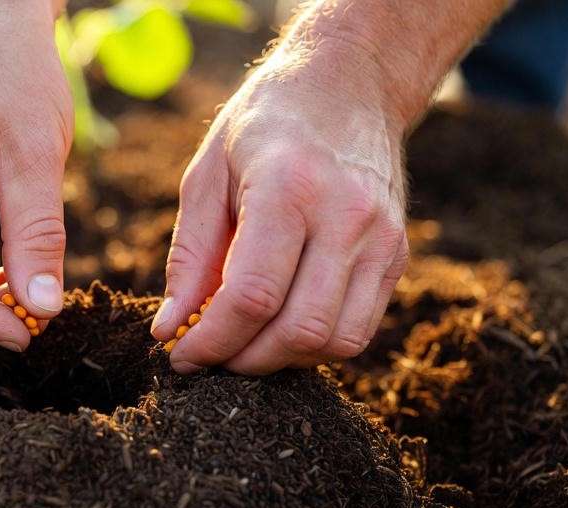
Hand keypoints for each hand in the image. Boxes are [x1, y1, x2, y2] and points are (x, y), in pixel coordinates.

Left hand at [151, 42, 409, 373]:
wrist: (348, 86)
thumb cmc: (263, 128)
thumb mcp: (207, 175)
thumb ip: (189, 257)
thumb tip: (170, 330)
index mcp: (289, 188)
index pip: (253, 296)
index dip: (212, 341)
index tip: (181, 356)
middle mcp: (345, 216)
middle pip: (299, 330)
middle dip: (244, 360)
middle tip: (211, 356)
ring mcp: (381, 239)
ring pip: (336, 342)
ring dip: (282, 360)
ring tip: (245, 344)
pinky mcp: (397, 256)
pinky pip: (359, 330)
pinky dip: (315, 346)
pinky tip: (281, 328)